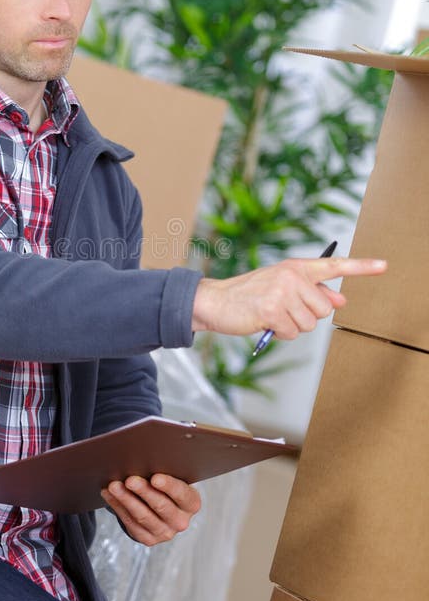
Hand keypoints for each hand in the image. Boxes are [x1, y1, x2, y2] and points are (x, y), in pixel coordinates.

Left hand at [101, 473, 200, 546]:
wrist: (162, 506)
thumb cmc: (166, 485)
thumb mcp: (172, 477)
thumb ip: (163, 471)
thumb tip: (142, 461)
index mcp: (191, 503)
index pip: (182, 494)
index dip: (168, 486)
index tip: (155, 478)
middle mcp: (181, 521)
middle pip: (161, 506)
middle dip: (143, 492)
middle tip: (130, 480)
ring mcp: (165, 533)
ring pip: (142, 516)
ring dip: (126, 499)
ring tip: (114, 486)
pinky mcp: (148, 539)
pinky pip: (130, 523)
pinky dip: (118, 507)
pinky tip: (108, 494)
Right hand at [191, 256, 386, 337]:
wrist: (216, 301)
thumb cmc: (250, 295)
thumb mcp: (283, 287)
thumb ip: (312, 291)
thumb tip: (340, 300)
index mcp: (297, 267)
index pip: (334, 266)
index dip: (362, 267)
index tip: (383, 266)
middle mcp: (291, 276)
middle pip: (324, 309)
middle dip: (307, 316)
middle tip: (284, 310)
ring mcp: (282, 292)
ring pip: (309, 324)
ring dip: (292, 327)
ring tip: (272, 316)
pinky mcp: (272, 310)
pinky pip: (292, 333)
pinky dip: (280, 334)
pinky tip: (265, 323)